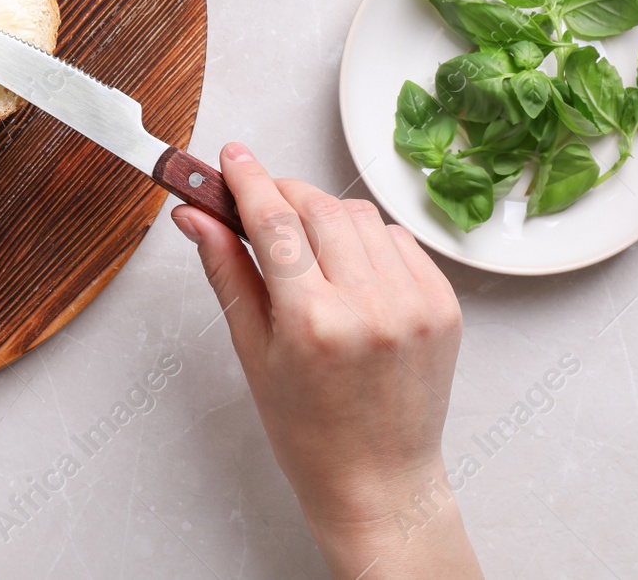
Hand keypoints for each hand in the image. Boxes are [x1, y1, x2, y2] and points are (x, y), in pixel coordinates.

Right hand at [171, 143, 480, 578]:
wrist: (379, 481)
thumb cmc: (307, 431)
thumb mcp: (252, 352)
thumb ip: (226, 272)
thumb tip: (193, 214)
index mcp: (312, 323)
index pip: (274, 222)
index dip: (248, 180)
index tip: (231, 157)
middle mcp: (369, 306)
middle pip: (319, 208)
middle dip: (283, 194)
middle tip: (258, 203)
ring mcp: (414, 303)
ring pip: (360, 216)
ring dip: (325, 216)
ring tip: (305, 249)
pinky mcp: (443, 304)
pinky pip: (398, 240)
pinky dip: (368, 241)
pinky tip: (348, 270)